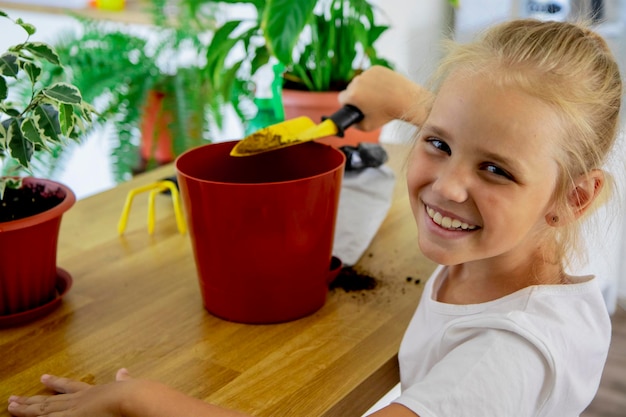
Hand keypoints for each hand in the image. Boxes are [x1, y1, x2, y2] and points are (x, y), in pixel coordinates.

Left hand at [8, 368, 132, 416]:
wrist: (132, 397)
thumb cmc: (134, 394)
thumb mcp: (128, 385)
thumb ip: (124, 380)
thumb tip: (123, 371)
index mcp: (94, 391)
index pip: (71, 387)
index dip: (56, 384)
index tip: (44, 378)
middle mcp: (80, 399)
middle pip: (51, 400)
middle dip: (33, 399)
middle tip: (15, 398)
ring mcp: (74, 409)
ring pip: (44, 410)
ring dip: (26, 409)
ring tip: (11, 406)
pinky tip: (20, 416)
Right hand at [338, 66, 431, 129]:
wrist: (406, 100)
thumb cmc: (387, 114)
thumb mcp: (367, 126)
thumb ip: (354, 124)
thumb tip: (350, 121)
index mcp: (353, 95)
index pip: (342, 98)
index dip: (348, 104)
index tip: (355, 107)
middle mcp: (357, 81)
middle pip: (350, 89)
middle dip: (356, 95)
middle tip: (368, 103)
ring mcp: (367, 73)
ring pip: (360, 81)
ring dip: (364, 87)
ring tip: (377, 96)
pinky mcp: (376, 68)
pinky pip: (369, 75)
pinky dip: (373, 81)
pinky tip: (381, 88)